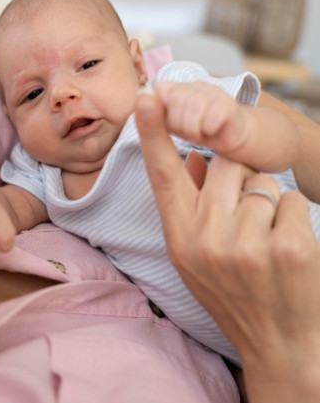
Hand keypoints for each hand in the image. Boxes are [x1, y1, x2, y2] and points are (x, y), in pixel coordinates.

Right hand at [135, 91, 319, 401]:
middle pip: (226, 166)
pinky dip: (293, 218)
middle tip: (244, 218)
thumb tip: (195, 158)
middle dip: (239, 179)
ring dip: (268, 203)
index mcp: (179, 237)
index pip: (163, 176)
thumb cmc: (232, 292)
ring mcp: (246, 245)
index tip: (146, 98)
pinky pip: (293, 201)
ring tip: (264, 240)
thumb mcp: (195, 256)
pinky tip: (286, 249)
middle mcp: (206, 239)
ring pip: (262, 183)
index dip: (153, 134)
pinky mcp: (289, 248)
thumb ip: (191, 205)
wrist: (278, 342)